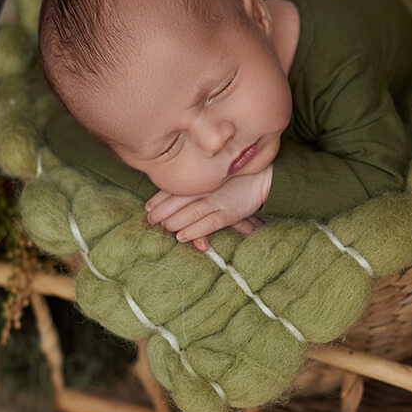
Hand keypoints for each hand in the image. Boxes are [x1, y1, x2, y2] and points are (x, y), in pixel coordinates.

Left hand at [146, 167, 272, 251]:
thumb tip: (172, 196)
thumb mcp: (215, 175)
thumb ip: (198, 183)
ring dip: (174, 222)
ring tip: (164, 228)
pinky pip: (208, 224)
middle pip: (179, 200)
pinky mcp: (229, 213)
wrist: (263, 177)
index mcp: (202, 178)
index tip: (147, 207)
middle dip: (162, 211)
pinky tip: (181, 237)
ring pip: (190, 213)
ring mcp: (218, 200)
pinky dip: (193, 231)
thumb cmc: (236, 177)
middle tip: (151, 220)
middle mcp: (208, 188)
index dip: (159, 198)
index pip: (176, 187)